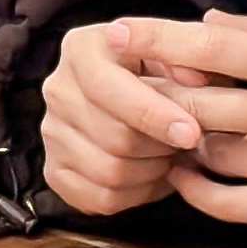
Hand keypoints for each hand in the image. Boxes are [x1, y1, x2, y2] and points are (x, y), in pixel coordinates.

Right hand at [38, 18, 205, 215]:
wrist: (138, 98)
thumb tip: (194, 80)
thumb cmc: (161, 73)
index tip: (191, 132)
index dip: (153, 114)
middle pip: (114, 136)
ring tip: (168, 155)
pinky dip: (136, 194)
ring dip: (152, 171)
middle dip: (161, 146)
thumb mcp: (177, 54)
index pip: (109, 87)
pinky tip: (150, 175)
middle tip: (186, 143)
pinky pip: (101, 198)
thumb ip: (187, 60)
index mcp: (82, 49)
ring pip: (110, 171)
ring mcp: (52, 132)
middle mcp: (58, 89)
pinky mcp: (55, 170)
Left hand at [131, 13, 246, 230]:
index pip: (215, 45)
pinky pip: (224, 201)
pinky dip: (194, 187)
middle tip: (129, 93)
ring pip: (206, 151)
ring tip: (172, 131)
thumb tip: (201, 24)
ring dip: (179, 142)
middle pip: (198, 102)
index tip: (117, 32)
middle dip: (154, 98)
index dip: (160, 38)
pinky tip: (183, 171)